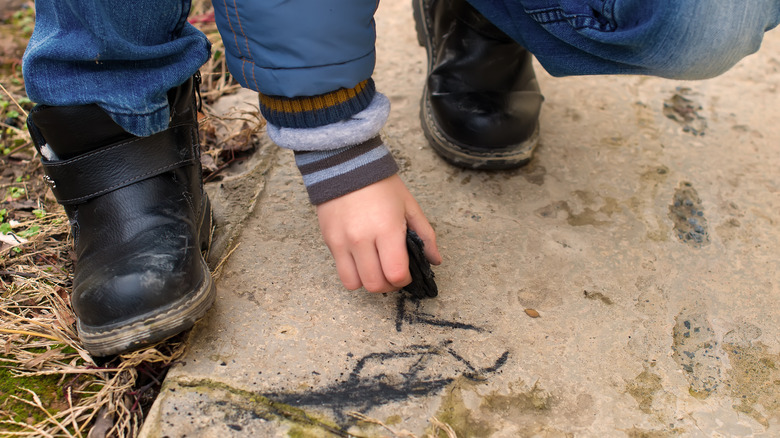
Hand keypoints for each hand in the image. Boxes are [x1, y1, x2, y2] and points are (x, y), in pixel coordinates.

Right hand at [316, 175, 441, 292]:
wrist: (345, 165)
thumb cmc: (380, 185)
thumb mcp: (409, 206)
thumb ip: (425, 235)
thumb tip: (434, 260)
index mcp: (386, 230)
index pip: (396, 274)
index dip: (405, 280)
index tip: (407, 273)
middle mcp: (362, 240)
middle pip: (376, 285)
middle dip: (389, 285)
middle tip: (393, 274)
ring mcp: (343, 242)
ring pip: (356, 284)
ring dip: (369, 282)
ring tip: (376, 270)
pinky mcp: (329, 241)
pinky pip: (342, 273)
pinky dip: (354, 274)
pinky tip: (362, 261)